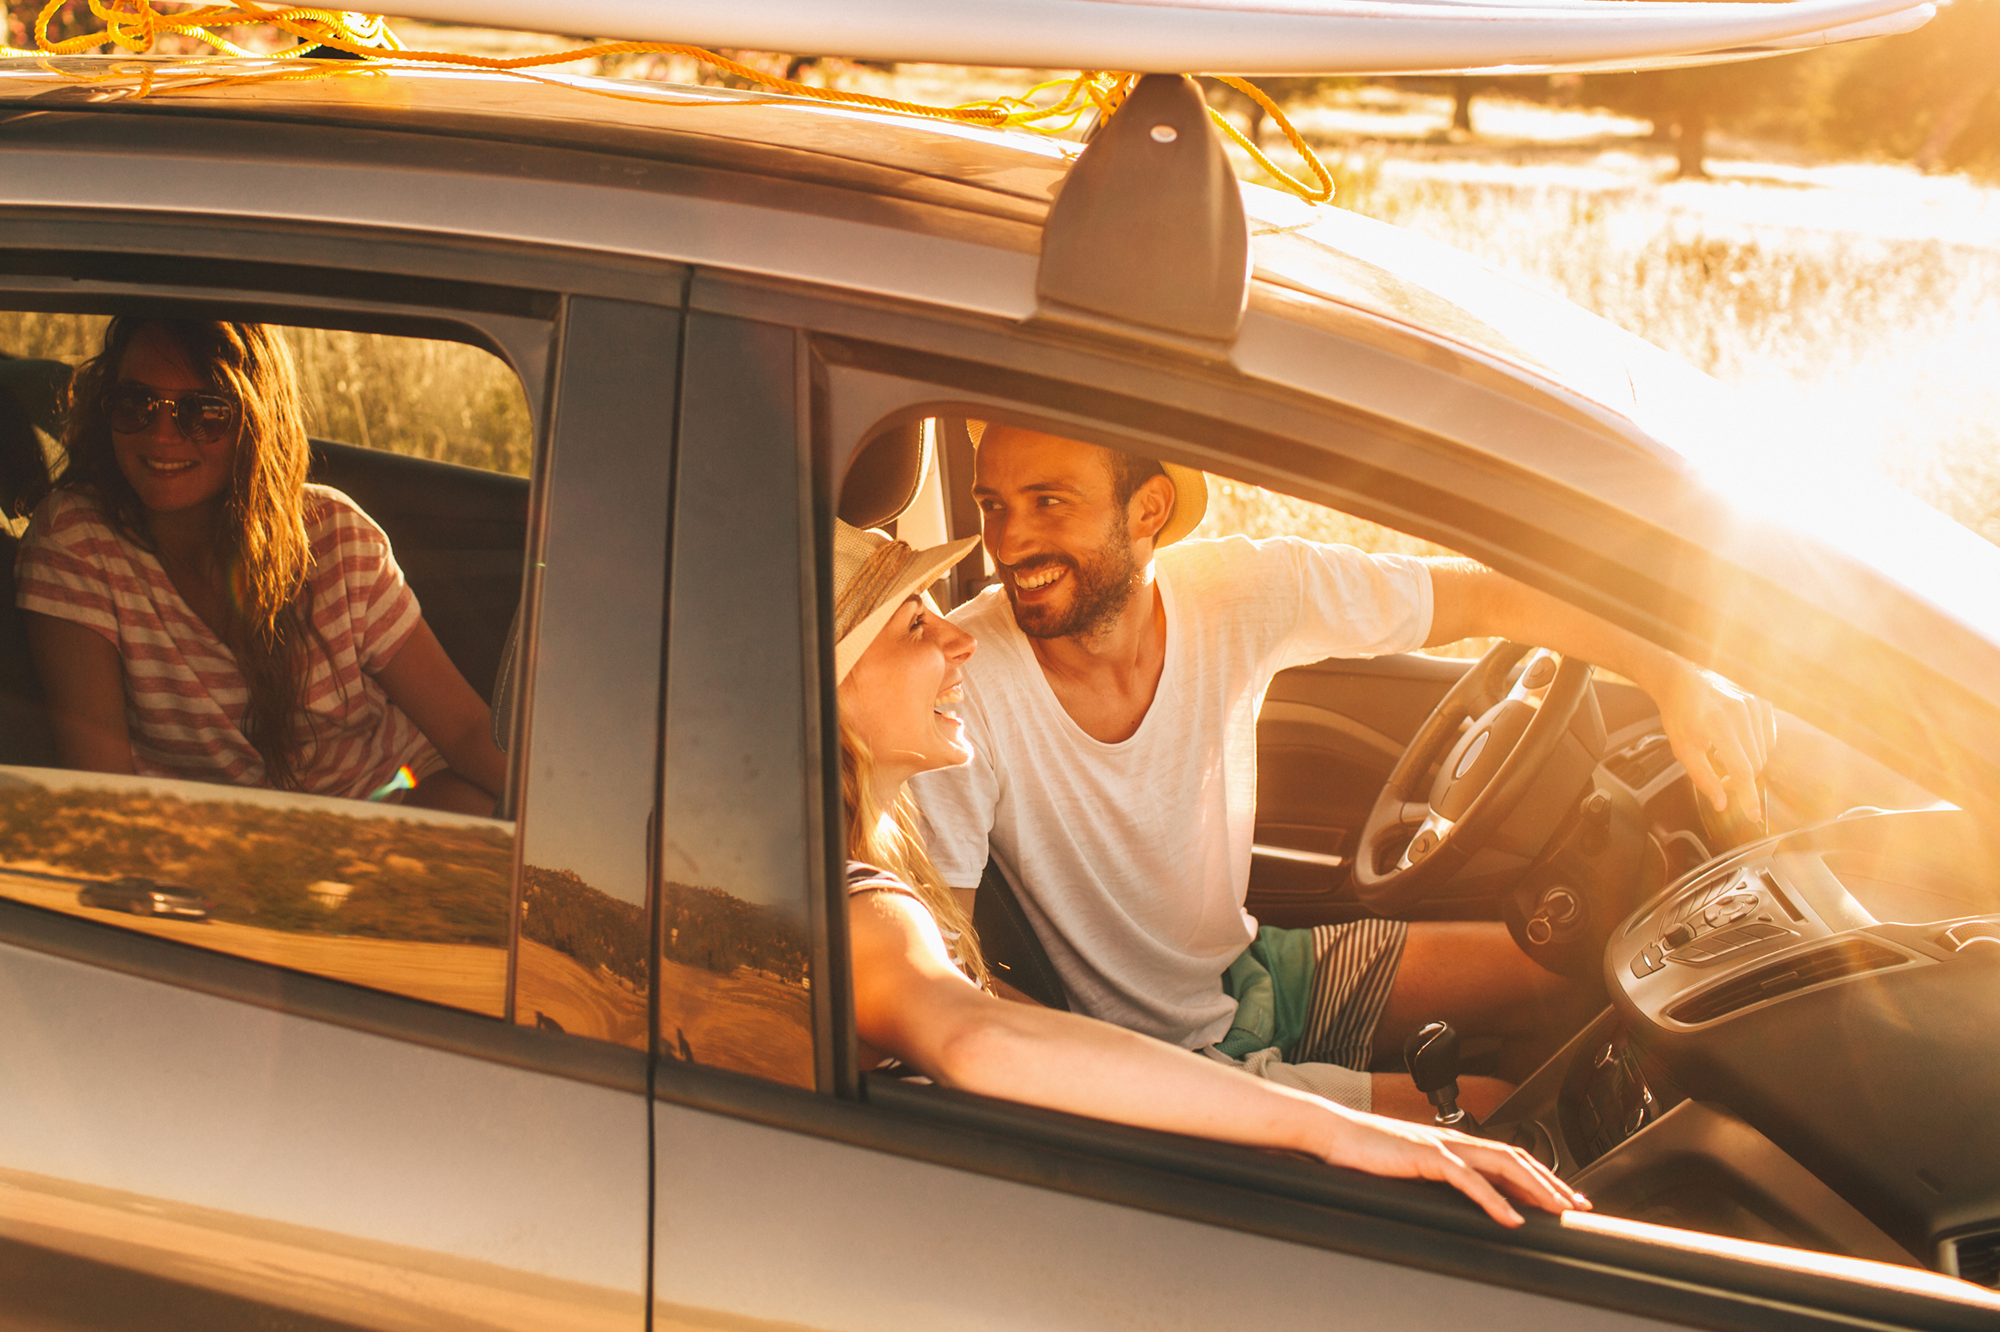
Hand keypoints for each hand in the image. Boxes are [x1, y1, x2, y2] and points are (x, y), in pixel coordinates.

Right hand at [1322, 1112, 1588, 1226]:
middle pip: (1515, 1158)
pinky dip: (1494, 1199)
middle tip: (1577, 1205)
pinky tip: (1511, 1218)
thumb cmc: (1364, 1153)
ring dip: (1534, 1188)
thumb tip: (1455, 1196)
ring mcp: (1441, 1145)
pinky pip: (1468, 1179)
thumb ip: (1435, 1176)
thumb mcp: (1408, 1166)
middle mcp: (1452, 1139)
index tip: (1562, 1196)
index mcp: (1451, 1142)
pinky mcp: (1425, 1156)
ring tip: (1557, 1210)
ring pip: (1501, 1164)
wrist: (1332, 1133)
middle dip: (1550, 1182)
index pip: (1507, 1156)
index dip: (1539, 1175)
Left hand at [1653, 664, 1775, 819]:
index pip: (1743, 769)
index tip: (1753, 815)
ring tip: (1723, 752)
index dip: (1748, 796)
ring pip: (1763, 752)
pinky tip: (1737, 742)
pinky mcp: (1761, 703)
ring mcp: (1754, 705)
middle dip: (1741, 778)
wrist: (1682, 682)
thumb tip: (1722, 804)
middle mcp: (1741, 712)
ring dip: (1747, 761)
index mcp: (1718, 725)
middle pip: (1755, 764)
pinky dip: (1757, 747)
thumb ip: (1703, 778)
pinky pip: (1768, 738)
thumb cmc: (1679, 716)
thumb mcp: (1683, 749)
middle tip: (1722, 777)